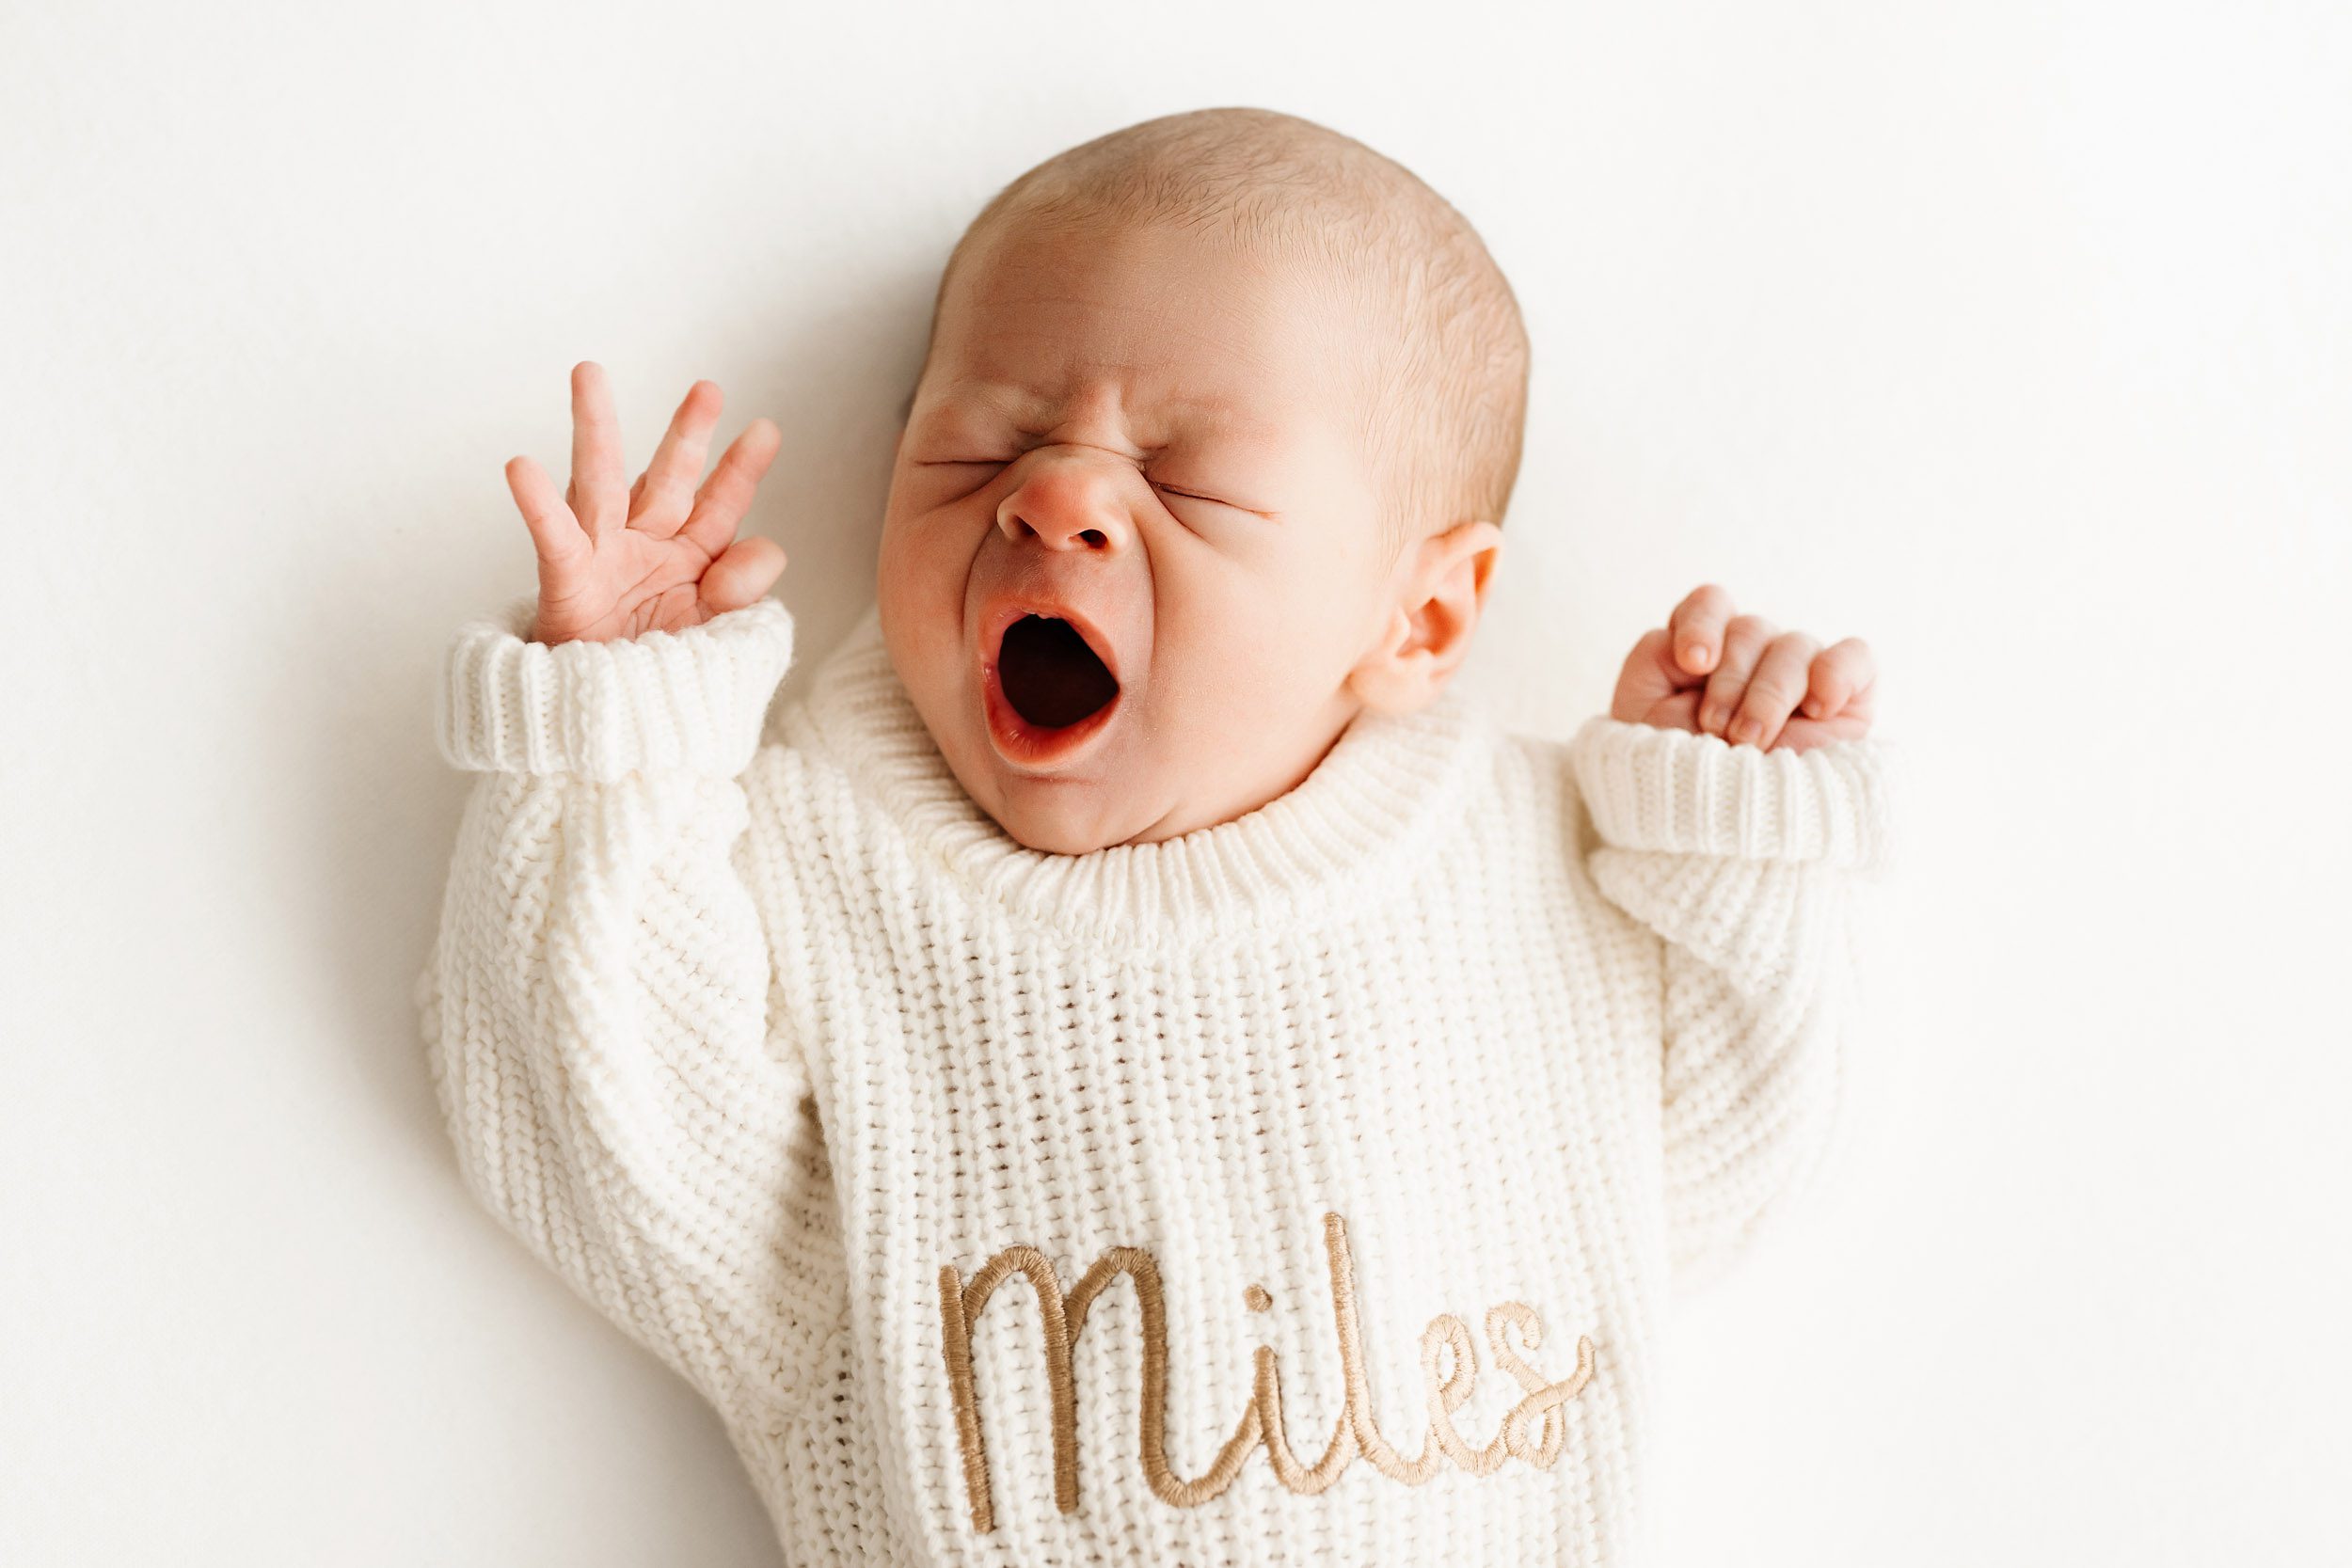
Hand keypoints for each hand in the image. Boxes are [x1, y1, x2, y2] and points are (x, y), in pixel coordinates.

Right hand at [505, 361, 787, 643]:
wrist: (614, 721)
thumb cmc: (663, 667)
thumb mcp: (716, 629)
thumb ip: (742, 588)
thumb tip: (764, 546)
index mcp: (690, 554)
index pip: (721, 504)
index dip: (741, 469)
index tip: (766, 429)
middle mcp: (647, 544)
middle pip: (668, 481)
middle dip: (687, 436)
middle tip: (707, 390)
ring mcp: (605, 557)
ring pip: (600, 484)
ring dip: (596, 429)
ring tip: (589, 376)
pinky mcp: (567, 582)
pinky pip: (553, 538)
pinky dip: (538, 505)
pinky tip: (521, 466)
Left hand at [1605, 584, 1875, 752]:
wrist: (1713, 837)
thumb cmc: (1674, 777)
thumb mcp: (1640, 713)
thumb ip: (1653, 656)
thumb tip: (1700, 643)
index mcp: (1707, 652)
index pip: (1711, 603)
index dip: (1701, 623)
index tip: (1693, 664)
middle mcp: (1754, 658)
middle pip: (1750, 628)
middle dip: (1729, 682)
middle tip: (1716, 730)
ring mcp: (1802, 678)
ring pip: (1794, 645)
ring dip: (1768, 694)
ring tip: (1750, 743)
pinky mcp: (1847, 703)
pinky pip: (1856, 657)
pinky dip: (1837, 672)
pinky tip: (1819, 707)